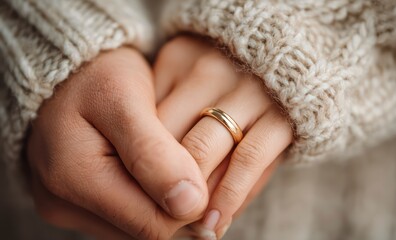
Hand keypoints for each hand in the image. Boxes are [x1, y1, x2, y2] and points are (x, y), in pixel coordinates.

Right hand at [27, 47, 208, 238]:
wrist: (68, 70)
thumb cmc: (98, 76)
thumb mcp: (125, 100)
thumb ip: (153, 153)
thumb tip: (188, 205)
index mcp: (74, 178)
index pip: (153, 224)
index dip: (190, 205)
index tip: (207, 168)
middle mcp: (63, 203)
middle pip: (145, 229)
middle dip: (177, 202)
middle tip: (191, 159)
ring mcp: (68, 207)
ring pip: (137, 226)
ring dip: (162, 201)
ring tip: (170, 159)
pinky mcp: (76, 204)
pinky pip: (124, 217)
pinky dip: (146, 197)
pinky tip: (152, 168)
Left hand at [154, 36, 292, 237]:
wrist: (284, 58)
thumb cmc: (225, 80)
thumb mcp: (187, 79)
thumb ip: (168, 114)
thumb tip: (148, 179)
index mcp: (179, 58)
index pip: (145, 120)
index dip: (138, 164)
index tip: (136, 195)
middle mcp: (210, 69)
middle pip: (169, 137)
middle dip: (161, 184)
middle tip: (159, 216)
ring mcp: (247, 89)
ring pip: (203, 152)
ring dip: (192, 197)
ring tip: (188, 226)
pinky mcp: (280, 113)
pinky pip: (247, 160)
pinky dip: (229, 195)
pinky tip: (217, 220)